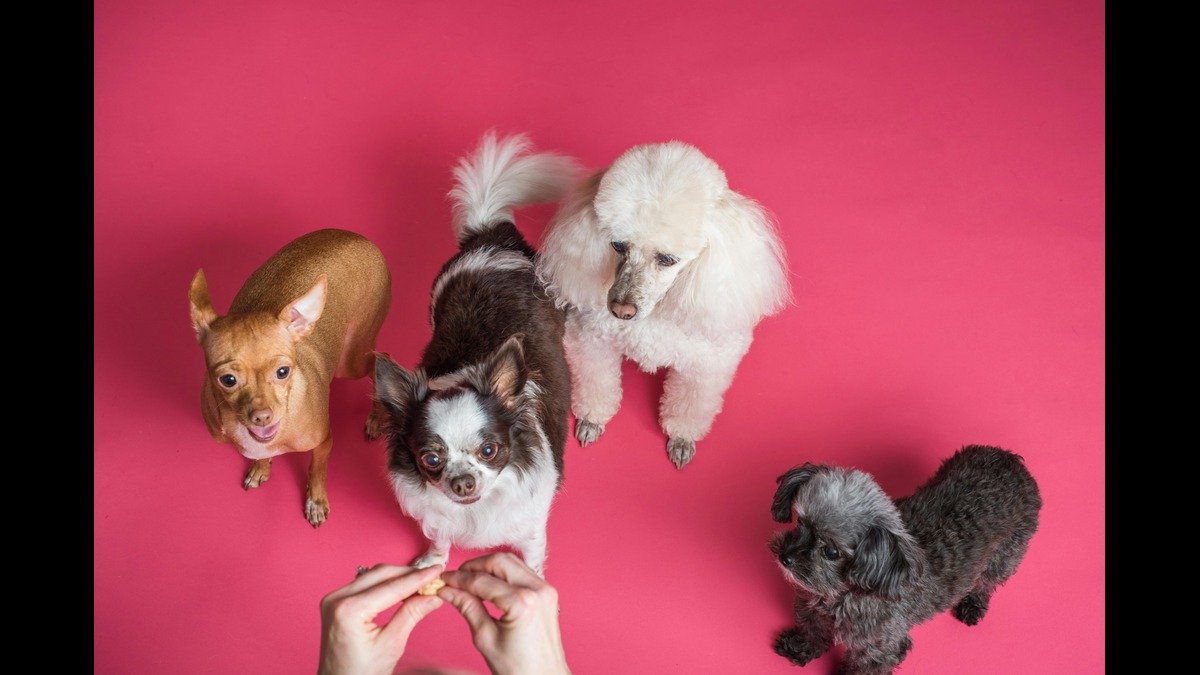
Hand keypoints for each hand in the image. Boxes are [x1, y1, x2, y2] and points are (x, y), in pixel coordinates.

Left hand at [318, 564, 444, 674]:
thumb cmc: (360, 673)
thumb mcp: (391, 645)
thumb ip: (412, 614)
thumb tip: (433, 596)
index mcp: (349, 610)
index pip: (392, 586)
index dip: (418, 578)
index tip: (437, 571)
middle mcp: (337, 599)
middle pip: (381, 573)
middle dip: (409, 574)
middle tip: (432, 577)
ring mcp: (333, 599)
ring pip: (373, 575)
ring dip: (398, 577)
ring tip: (420, 583)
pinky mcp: (335, 602)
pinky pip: (364, 584)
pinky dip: (384, 583)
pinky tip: (401, 588)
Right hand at [439, 553, 569, 674]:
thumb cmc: (519, 668)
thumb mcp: (486, 638)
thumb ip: (467, 607)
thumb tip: (448, 590)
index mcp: (522, 602)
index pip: (482, 580)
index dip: (458, 579)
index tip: (443, 580)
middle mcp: (538, 590)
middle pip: (499, 561)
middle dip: (474, 566)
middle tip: (455, 577)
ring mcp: (546, 589)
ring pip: (512, 562)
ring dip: (489, 567)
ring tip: (469, 581)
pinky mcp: (548, 593)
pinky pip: (522, 572)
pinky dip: (503, 574)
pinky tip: (488, 584)